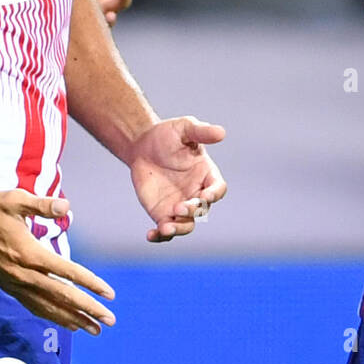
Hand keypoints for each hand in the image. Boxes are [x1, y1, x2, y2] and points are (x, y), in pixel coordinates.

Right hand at [0, 189, 115, 333]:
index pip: (67, 273)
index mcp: (30, 254)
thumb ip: (42, 205)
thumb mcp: (16, 200)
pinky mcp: (7, 286)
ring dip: (72, 319)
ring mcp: (14, 284)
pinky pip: (33, 306)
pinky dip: (51, 315)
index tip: (109, 294)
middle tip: (109, 320)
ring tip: (92, 329)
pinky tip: (64, 321)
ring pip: (47, 307)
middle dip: (88, 310)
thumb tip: (66, 206)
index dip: (91, 284)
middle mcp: (23, 274)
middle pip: (62, 296)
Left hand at [126, 116, 226, 242]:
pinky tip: (151, 235)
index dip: (214, 194)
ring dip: (178, 229)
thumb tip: (221, 133)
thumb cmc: (167, 134)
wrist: (142, 146)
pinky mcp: (163, 213)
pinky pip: (165, 229)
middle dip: (193, 211)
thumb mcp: (185, 128)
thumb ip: (202, 131)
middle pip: (202, 210)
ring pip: (186, 225)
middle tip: (178, 207)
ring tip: (164, 227)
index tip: (204, 196)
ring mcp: (180, 205)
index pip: (218, 189)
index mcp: (207, 175)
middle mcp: (197, 193)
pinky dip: (160, 236)